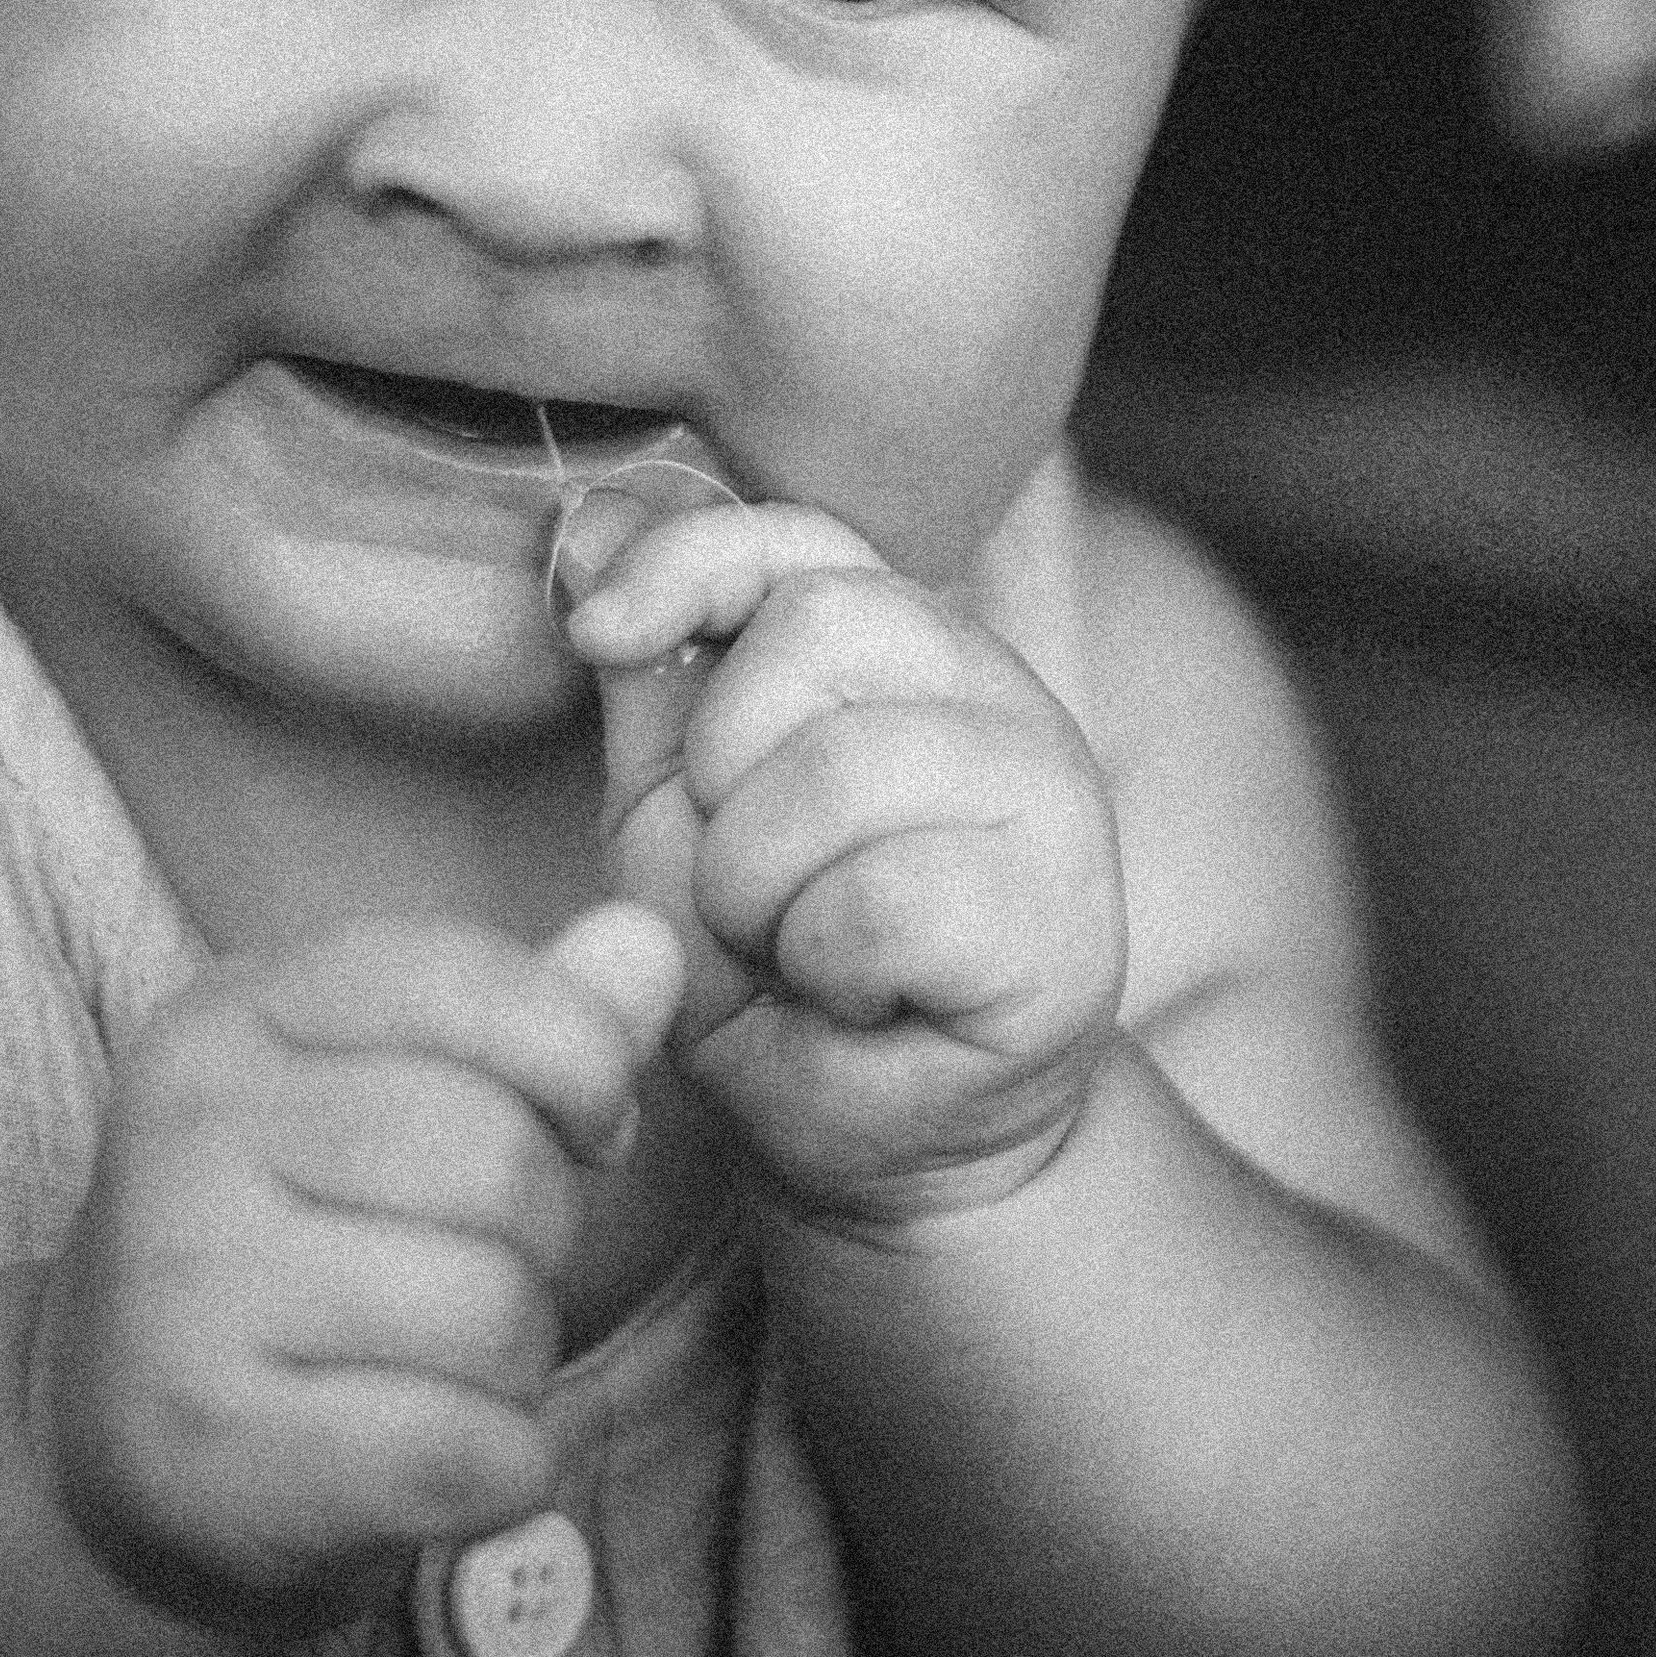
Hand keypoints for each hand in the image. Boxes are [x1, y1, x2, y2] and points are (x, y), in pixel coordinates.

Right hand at [32, 903, 681, 1642]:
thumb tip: (652, 942)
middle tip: (481, 1270)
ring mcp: (186, 1295)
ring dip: (520, 1360)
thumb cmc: (307, 1246)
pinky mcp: (217, 1451)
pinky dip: (503, 1467)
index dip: (584, 1061)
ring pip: (495, 1313)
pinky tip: (442, 1456)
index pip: (474, 981)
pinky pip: (466, 1452)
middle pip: (503, 1163)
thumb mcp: (399, 1094)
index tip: (583, 1123)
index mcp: (237, 1013)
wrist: (122, 1452)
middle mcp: (190, 1133)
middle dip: (546, 1235)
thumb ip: (538, 1019)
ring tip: (442, 1365)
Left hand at [561, 498, 1127, 1228]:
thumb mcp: (680, 811)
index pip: (802, 537)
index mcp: (908, 648)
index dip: (688, 560)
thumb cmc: (777, 970)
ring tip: (793, 952)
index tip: (597, 630)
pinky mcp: (1063, 915)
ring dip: (760, 892)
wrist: (879, 1143)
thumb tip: (592, 514)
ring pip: (839, 774)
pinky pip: (880, 901)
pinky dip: (823, 968)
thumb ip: (655, 672)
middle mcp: (997, 693)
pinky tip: (854, 999)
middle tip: (744, 884)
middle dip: (721, 775)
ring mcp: (1047, 795)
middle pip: (817, 631)